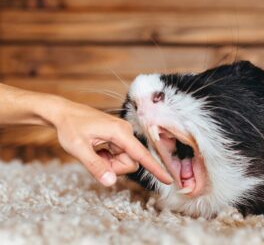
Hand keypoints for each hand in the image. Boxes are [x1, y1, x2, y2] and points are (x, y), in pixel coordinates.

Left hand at [49, 98, 172, 186]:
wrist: (64, 113)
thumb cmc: (70, 127)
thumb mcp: (78, 148)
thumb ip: (95, 166)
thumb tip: (111, 182)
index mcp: (119, 132)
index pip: (141, 154)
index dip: (155, 168)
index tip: (169, 180)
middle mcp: (126, 132)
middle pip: (130, 162)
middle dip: (114, 167)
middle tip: (95, 157)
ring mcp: (123, 135)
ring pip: (125, 160)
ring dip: (109, 162)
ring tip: (94, 151)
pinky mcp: (120, 138)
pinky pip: (120, 155)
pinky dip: (108, 157)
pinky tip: (97, 148)